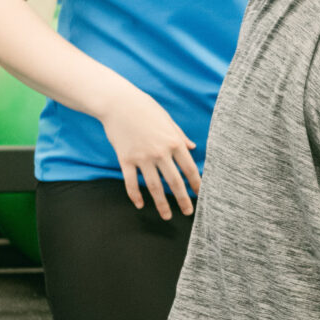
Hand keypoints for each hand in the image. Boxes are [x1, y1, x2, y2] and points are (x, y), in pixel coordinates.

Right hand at [97, 86, 201, 218]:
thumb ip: (180, 135)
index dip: (196, 184)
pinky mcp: (126, 159)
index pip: (189, 168)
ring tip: (167, 216)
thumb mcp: (167, 119)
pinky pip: (131, 182)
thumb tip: (193, 146)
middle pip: (174, 182)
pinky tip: (140, 205)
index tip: (201, 195)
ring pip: (154, 186)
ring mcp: (142, 157)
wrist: (118, 103)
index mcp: (173, 141)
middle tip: (188, 212)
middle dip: (183, 199)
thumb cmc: (144, 108)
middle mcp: (160, 152)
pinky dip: (135, 195)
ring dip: (161, 204)